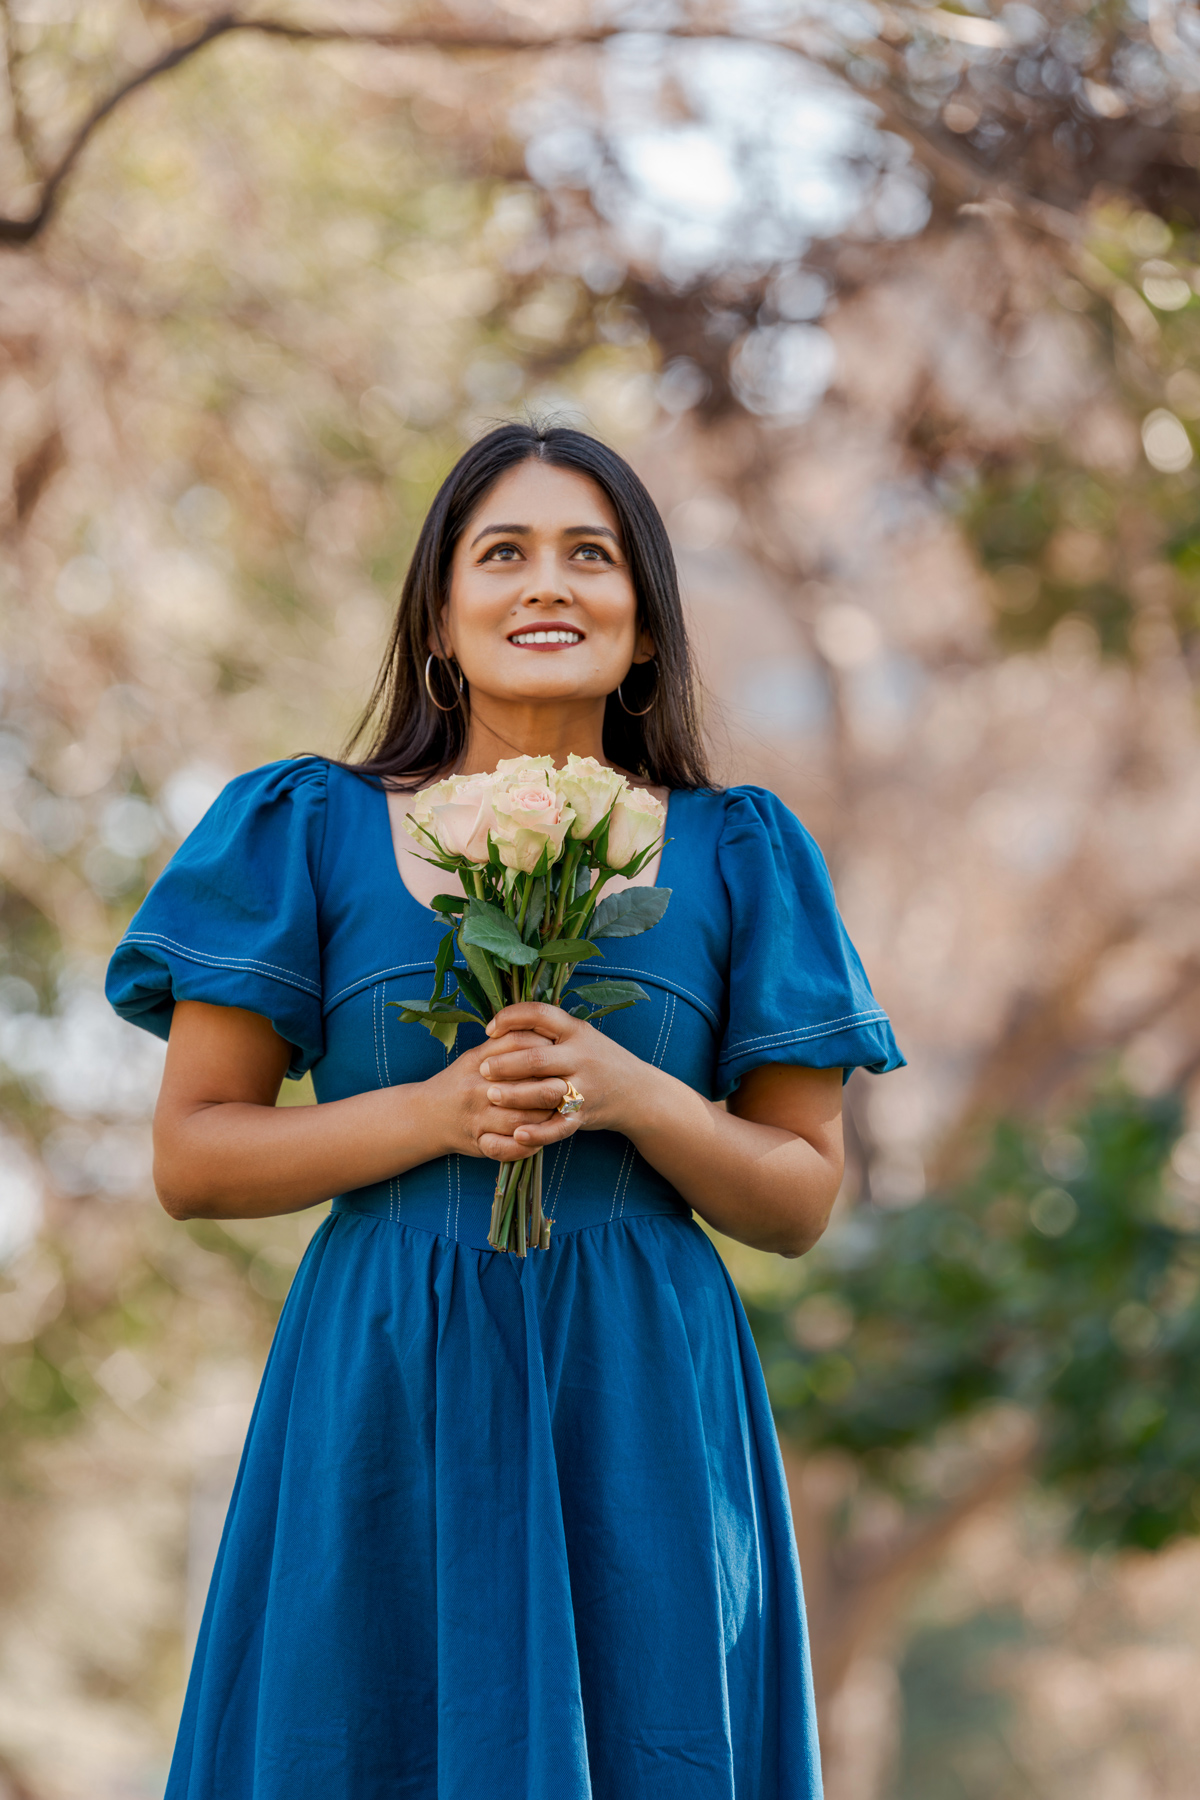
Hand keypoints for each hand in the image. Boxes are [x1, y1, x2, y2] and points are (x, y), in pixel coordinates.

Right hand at [423, 1038, 562, 1163]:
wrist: (426, 1115)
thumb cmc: (461, 1081)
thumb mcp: (476, 1056)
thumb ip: (505, 1042)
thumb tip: (544, 1030)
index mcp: (479, 1062)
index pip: (519, 1049)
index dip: (544, 1049)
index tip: (560, 1052)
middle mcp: (476, 1090)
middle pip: (525, 1087)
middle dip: (552, 1087)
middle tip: (568, 1086)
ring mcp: (477, 1119)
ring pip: (520, 1121)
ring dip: (544, 1118)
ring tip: (559, 1112)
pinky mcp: (478, 1144)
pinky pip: (507, 1149)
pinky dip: (527, 1146)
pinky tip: (540, 1139)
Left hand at [476, 1002, 647, 1155]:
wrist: (637, 1092)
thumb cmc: (598, 1060)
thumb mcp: (579, 1036)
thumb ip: (547, 1030)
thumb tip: (502, 1024)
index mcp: (576, 1031)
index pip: (539, 1014)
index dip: (510, 1017)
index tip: (490, 1029)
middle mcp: (581, 1056)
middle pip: (536, 1058)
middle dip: (504, 1064)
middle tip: (482, 1068)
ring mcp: (585, 1087)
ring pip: (544, 1092)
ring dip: (514, 1095)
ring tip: (491, 1096)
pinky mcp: (585, 1115)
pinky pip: (559, 1127)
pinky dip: (537, 1133)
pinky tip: (517, 1134)